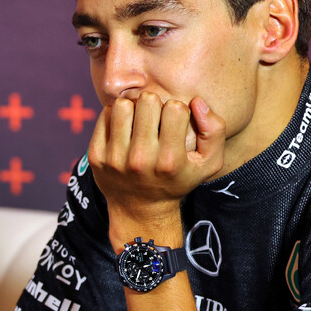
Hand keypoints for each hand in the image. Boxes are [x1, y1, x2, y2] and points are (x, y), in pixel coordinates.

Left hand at [88, 92, 224, 249]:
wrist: (140, 210)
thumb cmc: (177, 180)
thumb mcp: (208, 164)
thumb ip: (215, 131)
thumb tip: (196, 101)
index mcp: (169, 161)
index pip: (175, 107)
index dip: (177, 110)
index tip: (174, 123)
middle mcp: (140, 160)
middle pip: (147, 101)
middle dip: (154, 106)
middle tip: (155, 119)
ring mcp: (114, 158)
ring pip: (122, 105)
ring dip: (133, 108)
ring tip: (139, 121)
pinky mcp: (96, 156)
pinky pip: (104, 115)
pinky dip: (115, 117)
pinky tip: (124, 129)